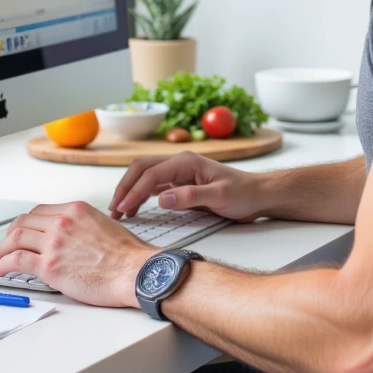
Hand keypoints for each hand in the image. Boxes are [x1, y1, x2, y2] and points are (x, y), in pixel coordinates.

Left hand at [0, 201, 154, 307]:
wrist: (135, 271)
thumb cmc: (128, 256)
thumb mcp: (106, 225)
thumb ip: (84, 227)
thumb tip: (75, 239)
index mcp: (76, 210)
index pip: (41, 211)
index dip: (27, 223)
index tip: (22, 231)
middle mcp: (62, 222)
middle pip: (24, 222)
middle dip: (10, 234)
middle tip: (5, 244)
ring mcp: (54, 243)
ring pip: (16, 238)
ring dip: (2, 249)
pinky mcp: (49, 265)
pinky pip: (17, 260)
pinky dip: (4, 264)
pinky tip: (1, 269)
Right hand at [109, 152, 263, 221]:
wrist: (258, 195)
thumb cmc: (243, 193)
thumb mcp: (220, 196)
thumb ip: (190, 196)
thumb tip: (162, 198)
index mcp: (186, 161)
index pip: (151, 174)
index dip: (134, 191)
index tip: (123, 209)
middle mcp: (180, 163)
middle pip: (141, 169)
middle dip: (125, 188)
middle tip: (114, 210)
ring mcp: (179, 173)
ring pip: (145, 177)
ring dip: (130, 191)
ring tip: (119, 212)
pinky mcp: (181, 184)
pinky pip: (154, 186)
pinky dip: (140, 196)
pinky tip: (134, 208)